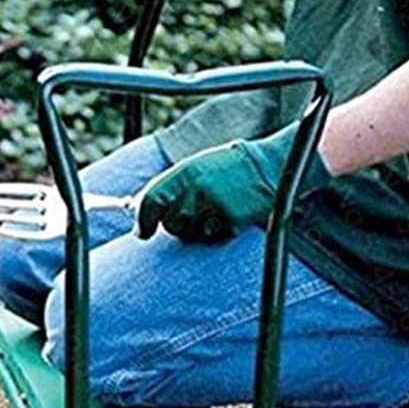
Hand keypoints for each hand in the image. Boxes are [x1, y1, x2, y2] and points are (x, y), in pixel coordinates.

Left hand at [137, 123, 331, 243]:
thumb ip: (168, 187)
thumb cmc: (226, 169)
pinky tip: (228, 216)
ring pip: (190, 234)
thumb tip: (139, 212)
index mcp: (185, 172)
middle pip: (170, 223)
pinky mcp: (232, 222)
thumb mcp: (195, 168)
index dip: (143, 220)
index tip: (142, 232)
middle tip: (194, 212)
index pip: (152, 201)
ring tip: (214, 210)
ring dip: (196, 230)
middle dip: (176, 224)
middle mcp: (197, 189)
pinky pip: (212, 239)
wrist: (269, 168)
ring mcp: (215, 206)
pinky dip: (216, 233)